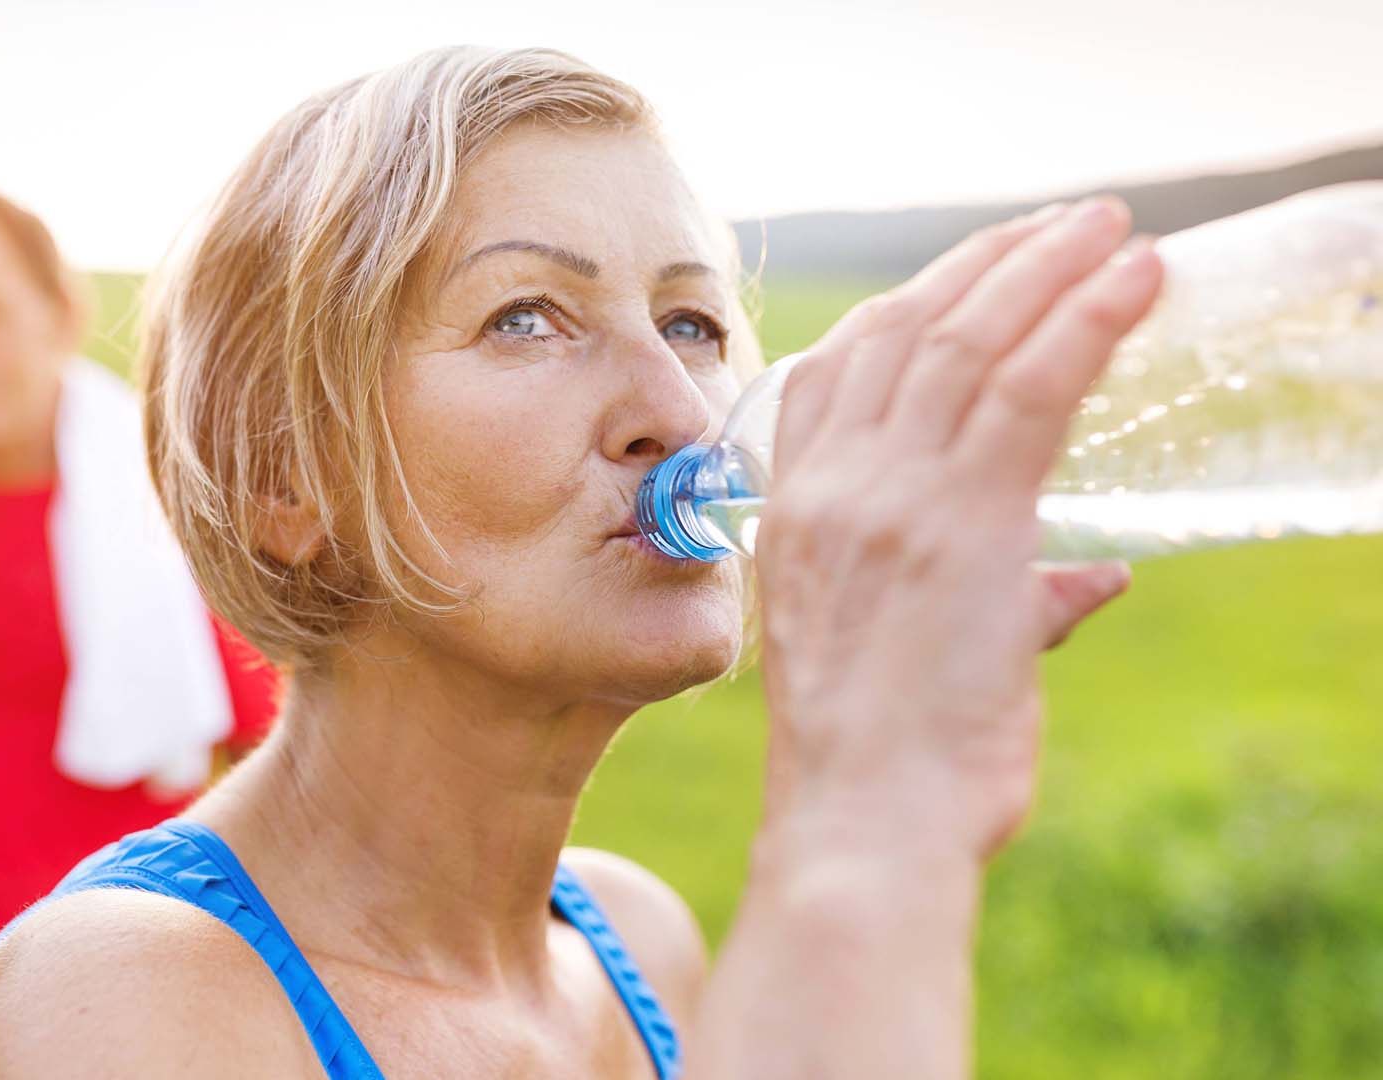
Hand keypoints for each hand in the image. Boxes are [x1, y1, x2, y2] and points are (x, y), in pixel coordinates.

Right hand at [753, 197, 1161, 864]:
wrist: (862, 826)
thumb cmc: (885, 769)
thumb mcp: (908, 658)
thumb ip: (1001, 597)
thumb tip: (1089, 575)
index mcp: (798, 515)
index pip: (841, 371)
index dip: (911, 303)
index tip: (975, 269)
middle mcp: (830, 490)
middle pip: (907, 334)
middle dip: (993, 265)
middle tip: (1068, 224)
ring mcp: (887, 501)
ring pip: (966, 346)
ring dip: (1047, 271)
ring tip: (1112, 227)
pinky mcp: (960, 525)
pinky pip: (1025, 392)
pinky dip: (1082, 324)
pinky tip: (1132, 281)